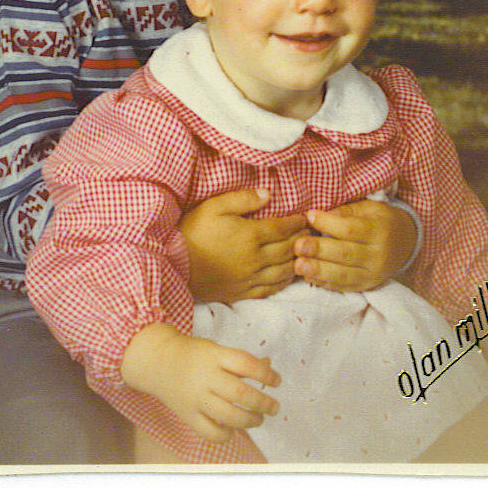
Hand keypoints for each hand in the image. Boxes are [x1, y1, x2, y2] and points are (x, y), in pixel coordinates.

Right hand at [121, 323, 279, 443]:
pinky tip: (233, 428)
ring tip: (259, 418)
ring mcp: (195, 398)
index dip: (265, 374)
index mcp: (213, 355)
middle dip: (262, 402)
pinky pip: (210, 432)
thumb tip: (269, 369)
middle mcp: (204, 376)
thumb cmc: (194, 354)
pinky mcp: (187, 415)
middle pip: (239, 392)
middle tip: (274, 406)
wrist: (158, 361)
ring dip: (250, 420)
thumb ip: (240, 361)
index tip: (277, 381)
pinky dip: (226, 434)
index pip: (245, 363)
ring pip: (228, 415)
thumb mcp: (216, 349)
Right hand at [179, 189, 310, 302]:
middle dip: (303, 240)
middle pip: (288, 250)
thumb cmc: (192, 231)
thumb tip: (268, 194)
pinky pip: (271, 289)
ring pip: (284, 271)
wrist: (174, 264)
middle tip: (313, 234)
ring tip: (306, 253)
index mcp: (250, 236)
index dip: (297, 222)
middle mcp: (255, 259)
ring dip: (298, 261)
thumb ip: (242, 199)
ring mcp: (249, 278)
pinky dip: (285, 282)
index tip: (306, 217)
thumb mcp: (214, 206)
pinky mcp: (242, 292)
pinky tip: (289, 276)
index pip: (283, 229)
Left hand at [293, 199, 416, 290]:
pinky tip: (309, 278)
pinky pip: (344, 287)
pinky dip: (326, 284)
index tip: (309, 216)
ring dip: (319, 271)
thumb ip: (347, 211)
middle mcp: (378, 255)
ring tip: (298, 266)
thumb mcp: (369, 207)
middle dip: (319, 250)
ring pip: (344, 275)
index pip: (351, 229)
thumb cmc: (381, 220)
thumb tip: (322, 215)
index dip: (328, 223)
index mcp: (379, 231)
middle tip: (297, 246)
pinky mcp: (366, 286)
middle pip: (346, 254)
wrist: (405, 242)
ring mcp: (373, 274)